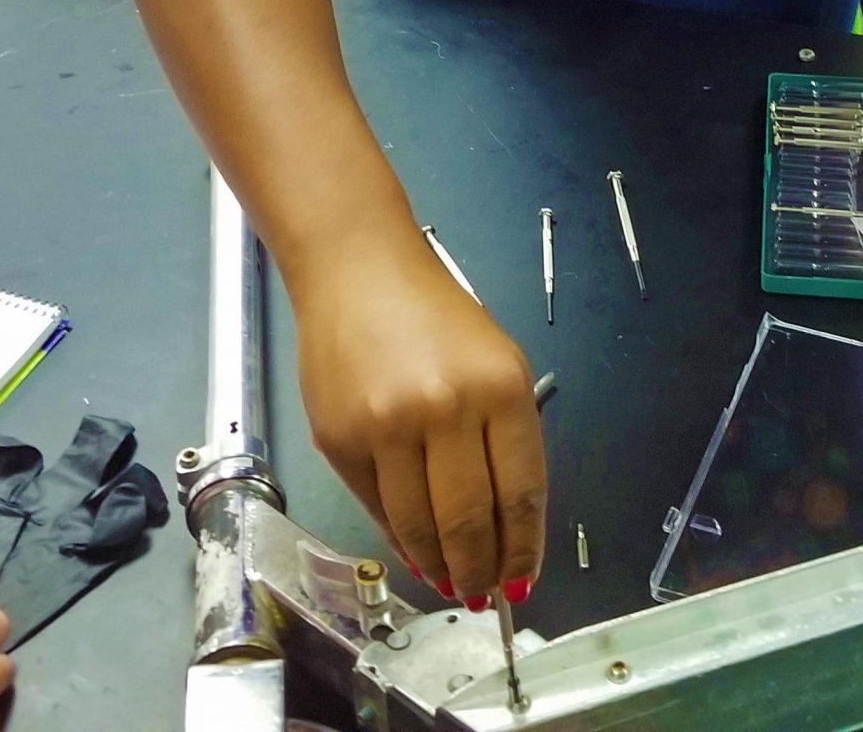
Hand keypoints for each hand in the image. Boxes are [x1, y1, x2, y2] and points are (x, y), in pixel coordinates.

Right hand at [291, 238, 544, 605]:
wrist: (356, 270)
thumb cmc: (432, 315)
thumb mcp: (494, 362)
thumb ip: (504, 438)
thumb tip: (505, 524)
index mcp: (501, 387)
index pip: (521, 493)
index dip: (523, 548)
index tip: (522, 579)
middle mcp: (446, 408)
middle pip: (470, 520)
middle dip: (481, 569)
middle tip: (484, 593)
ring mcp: (387, 426)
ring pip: (419, 525)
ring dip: (439, 565)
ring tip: (452, 581)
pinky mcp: (339, 439)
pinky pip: (375, 507)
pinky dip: (398, 537)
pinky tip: (414, 549)